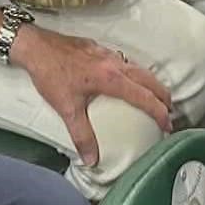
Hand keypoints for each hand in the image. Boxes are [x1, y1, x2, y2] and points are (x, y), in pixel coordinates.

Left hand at [10, 26, 174, 166]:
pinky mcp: (99, 49)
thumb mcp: (67, 108)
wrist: (35, 47)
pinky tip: (128, 80)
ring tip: (154, 97)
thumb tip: (91, 158)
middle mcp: (114, 63)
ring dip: (151, 83)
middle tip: (169, 111)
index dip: (159, 112)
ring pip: (139, 68)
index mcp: (111, 78)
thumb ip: (81, 135)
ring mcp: (107, 54)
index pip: (144, 97)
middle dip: (163, 95)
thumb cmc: (51, 74)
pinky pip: (125, 61)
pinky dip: (136, 73)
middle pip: (149, 79)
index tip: (167, 124)